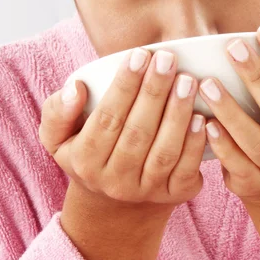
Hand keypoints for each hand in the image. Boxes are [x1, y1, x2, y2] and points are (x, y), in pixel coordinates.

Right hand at [39, 47, 206, 208]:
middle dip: (154, 92)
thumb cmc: (89, 152)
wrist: (116, 204)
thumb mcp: (59, 136)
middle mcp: (114, 181)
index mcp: (84, 161)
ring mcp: (145, 191)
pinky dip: (195, 143)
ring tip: (188, 81)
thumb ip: (58, 110)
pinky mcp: (174, 194)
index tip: (139, 55)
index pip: (106, 118)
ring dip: (177, 114)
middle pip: (137, 132)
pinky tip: (201, 116)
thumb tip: (76, 88)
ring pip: (164, 151)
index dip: (124, 86)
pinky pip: (186, 169)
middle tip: (167, 59)